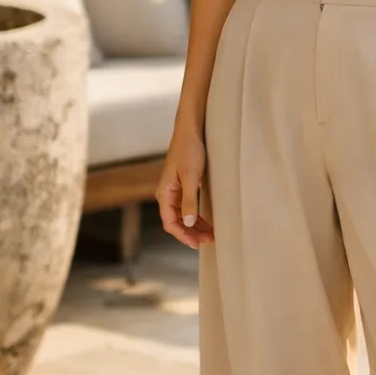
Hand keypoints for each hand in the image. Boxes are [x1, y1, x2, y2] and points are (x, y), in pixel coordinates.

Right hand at [156, 129, 214, 247]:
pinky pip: (187, 206)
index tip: (197, 244)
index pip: (170, 222)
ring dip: (194, 226)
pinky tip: (207, 221)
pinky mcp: (183, 185)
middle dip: (191, 233)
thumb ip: (189, 201)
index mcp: (165, 193)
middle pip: (176, 221)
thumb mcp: (191, 177)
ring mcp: (174, 190)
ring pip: (182, 215)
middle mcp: (167, 193)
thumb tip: (188, 223)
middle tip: (209, 241)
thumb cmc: (189, 150)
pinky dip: (196, 216)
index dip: (183, 235)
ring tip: (210, 234)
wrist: (190, 130)